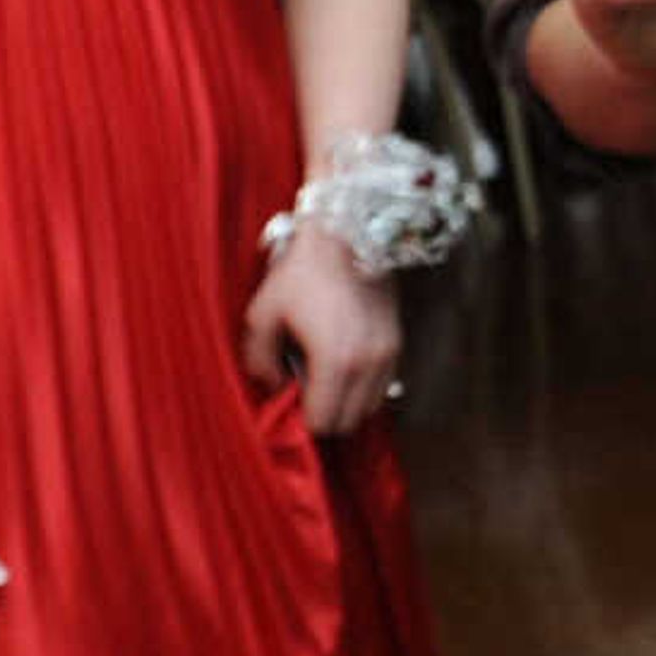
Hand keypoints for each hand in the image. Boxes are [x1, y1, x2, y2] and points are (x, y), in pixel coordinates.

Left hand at [238, 221, 403, 433]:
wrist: (348, 233)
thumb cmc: (303, 270)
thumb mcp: (263, 312)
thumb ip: (259, 359)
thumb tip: (273, 383)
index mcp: (336, 361)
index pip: (323, 422)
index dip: (301, 420)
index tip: (288, 402)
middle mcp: (368, 364)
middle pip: (349, 422)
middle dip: (325, 415)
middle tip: (303, 394)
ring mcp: (388, 353)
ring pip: (369, 407)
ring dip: (346, 403)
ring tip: (323, 381)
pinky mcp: (396, 341)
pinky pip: (382, 385)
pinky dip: (363, 387)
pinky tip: (342, 368)